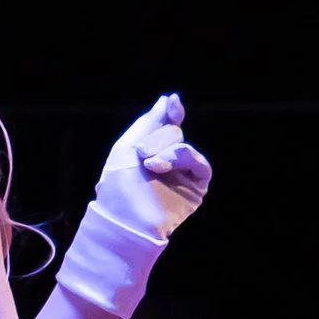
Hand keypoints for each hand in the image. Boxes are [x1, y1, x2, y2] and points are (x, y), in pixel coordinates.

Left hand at [90, 95, 210, 242]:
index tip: (172, 102)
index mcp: (151, 151)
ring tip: (148, 163)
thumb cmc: (118, 185)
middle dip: (157, 137)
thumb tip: (168, 99)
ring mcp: (183, 174)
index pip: (167, 125)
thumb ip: (149, 121)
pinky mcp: (196, 187)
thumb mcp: (127, 146)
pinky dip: (180, 158)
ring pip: (183, 145)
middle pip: (173, 132)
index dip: (171, 112)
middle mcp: (169, 161)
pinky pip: (199, 163)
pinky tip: (160, 165)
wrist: (124, 218)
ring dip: (165, 149)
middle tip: (141, 153)